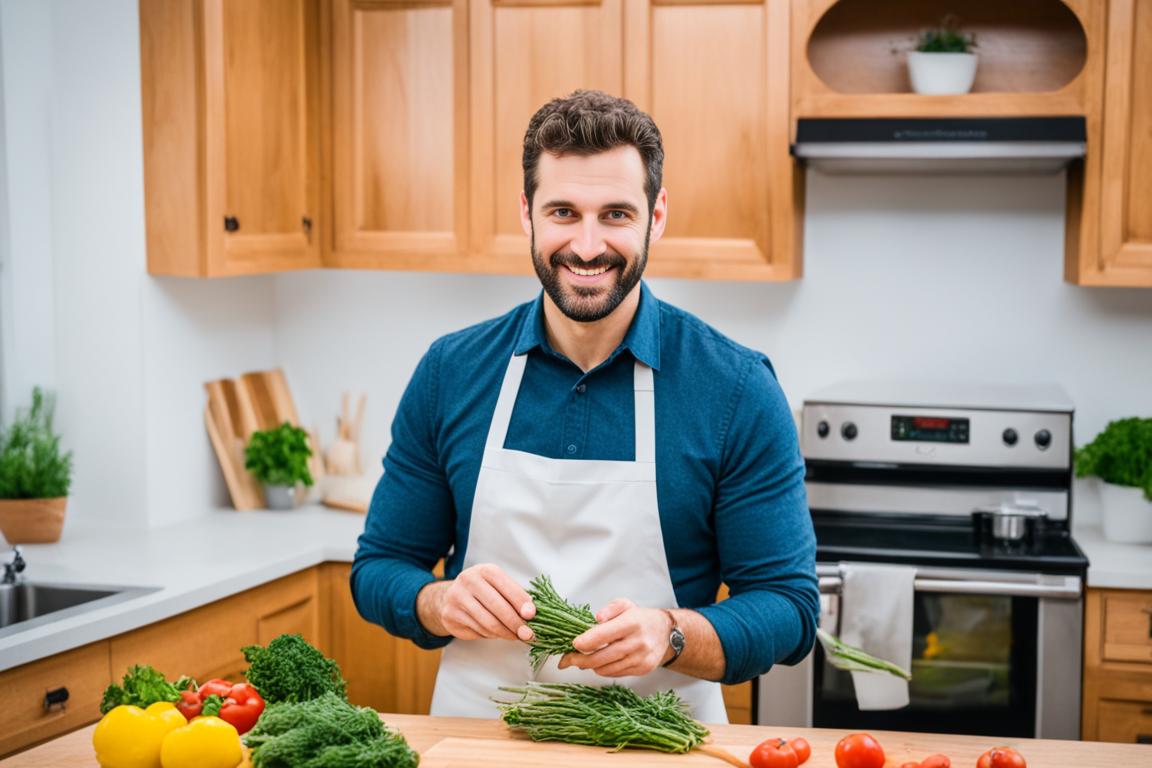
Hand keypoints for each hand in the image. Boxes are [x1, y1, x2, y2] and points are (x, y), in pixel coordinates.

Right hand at [420, 563, 535, 640]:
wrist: (451, 597)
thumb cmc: (484, 592)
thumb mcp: (499, 587)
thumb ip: (516, 597)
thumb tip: (531, 614)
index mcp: (486, 570)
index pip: (507, 587)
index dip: (521, 603)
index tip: (532, 616)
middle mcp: (469, 580)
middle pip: (498, 607)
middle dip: (515, 623)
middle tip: (527, 635)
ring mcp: (457, 597)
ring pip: (488, 622)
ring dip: (505, 633)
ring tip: (514, 636)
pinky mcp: (450, 614)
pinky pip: (477, 630)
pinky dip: (491, 635)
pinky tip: (496, 633)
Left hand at [558, 599, 671, 676]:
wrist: (667, 633)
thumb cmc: (641, 618)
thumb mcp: (625, 605)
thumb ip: (610, 609)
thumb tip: (596, 619)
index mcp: (631, 623)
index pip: (603, 635)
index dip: (585, 642)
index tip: (573, 644)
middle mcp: (637, 642)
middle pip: (601, 657)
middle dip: (579, 660)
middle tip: (566, 660)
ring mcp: (641, 658)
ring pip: (606, 669)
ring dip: (590, 666)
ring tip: (582, 660)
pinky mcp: (642, 669)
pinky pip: (616, 673)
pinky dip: (604, 669)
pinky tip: (600, 662)